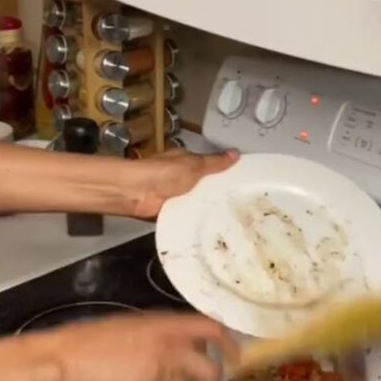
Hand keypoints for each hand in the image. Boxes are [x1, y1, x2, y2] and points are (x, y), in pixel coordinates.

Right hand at [32, 311, 238, 380]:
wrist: (60, 361)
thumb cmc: (88, 344)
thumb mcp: (132, 328)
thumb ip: (163, 338)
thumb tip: (187, 353)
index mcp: (165, 325)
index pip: (211, 328)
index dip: (228, 345)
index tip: (235, 358)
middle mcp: (168, 346)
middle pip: (209, 373)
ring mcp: (158, 372)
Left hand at [119, 149, 237, 218]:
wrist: (135, 194)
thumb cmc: (164, 174)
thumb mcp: (194, 165)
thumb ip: (214, 163)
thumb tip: (236, 153)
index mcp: (185, 162)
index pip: (209, 166)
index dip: (224, 173)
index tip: (244, 184)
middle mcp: (179, 178)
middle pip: (203, 187)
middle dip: (217, 195)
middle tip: (242, 206)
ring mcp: (173, 196)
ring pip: (196, 203)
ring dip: (206, 209)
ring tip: (232, 219)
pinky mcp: (168, 212)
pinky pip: (186, 216)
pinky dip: (195, 220)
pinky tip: (210, 227)